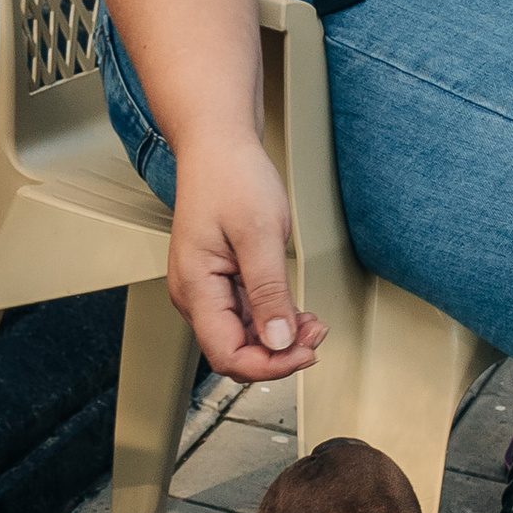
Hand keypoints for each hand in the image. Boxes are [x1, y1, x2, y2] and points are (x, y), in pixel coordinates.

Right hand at [165, 137, 327, 380]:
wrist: (218, 147)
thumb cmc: (230, 177)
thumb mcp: (259, 234)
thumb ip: (269, 292)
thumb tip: (279, 341)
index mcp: (196, 287)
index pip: (227, 355)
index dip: (269, 365)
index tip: (305, 352)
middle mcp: (196, 295)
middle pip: (235, 353)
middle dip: (279, 354)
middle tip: (316, 335)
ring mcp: (208, 290)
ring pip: (244, 338)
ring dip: (281, 339)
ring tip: (313, 324)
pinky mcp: (223, 282)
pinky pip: (249, 317)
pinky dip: (276, 321)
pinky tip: (298, 314)